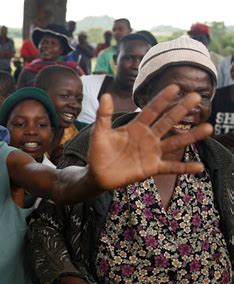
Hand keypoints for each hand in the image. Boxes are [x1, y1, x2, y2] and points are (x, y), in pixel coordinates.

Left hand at [88, 84, 212, 189]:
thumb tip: (106, 95)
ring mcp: (151, 152)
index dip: (162, 98)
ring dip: (191, 136)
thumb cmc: (98, 151)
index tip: (175, 86)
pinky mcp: (152, 167)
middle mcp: (147, 137)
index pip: (152, 110)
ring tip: (208, 128)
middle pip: (168, 121)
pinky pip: (171, 167)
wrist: (97, 174)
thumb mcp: (100, 132)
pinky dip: (184, 168)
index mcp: (136, 126)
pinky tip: (199, 166)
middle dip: (181, 110)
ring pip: (175, 142)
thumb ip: (104, 115)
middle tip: (196, 96)